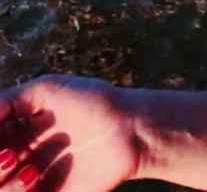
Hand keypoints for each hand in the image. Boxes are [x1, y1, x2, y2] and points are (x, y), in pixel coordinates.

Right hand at [0, 75, 141, 191]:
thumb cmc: (92, 102)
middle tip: (10, 156)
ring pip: (2, 188)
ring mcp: (34, 181)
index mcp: (19, 130)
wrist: (129, 130)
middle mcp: (22, 157)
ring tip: (28, 170)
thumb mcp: (48, 89)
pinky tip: (33, 181)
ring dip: (6, 184)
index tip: (3, 145)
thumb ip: (9, 99)